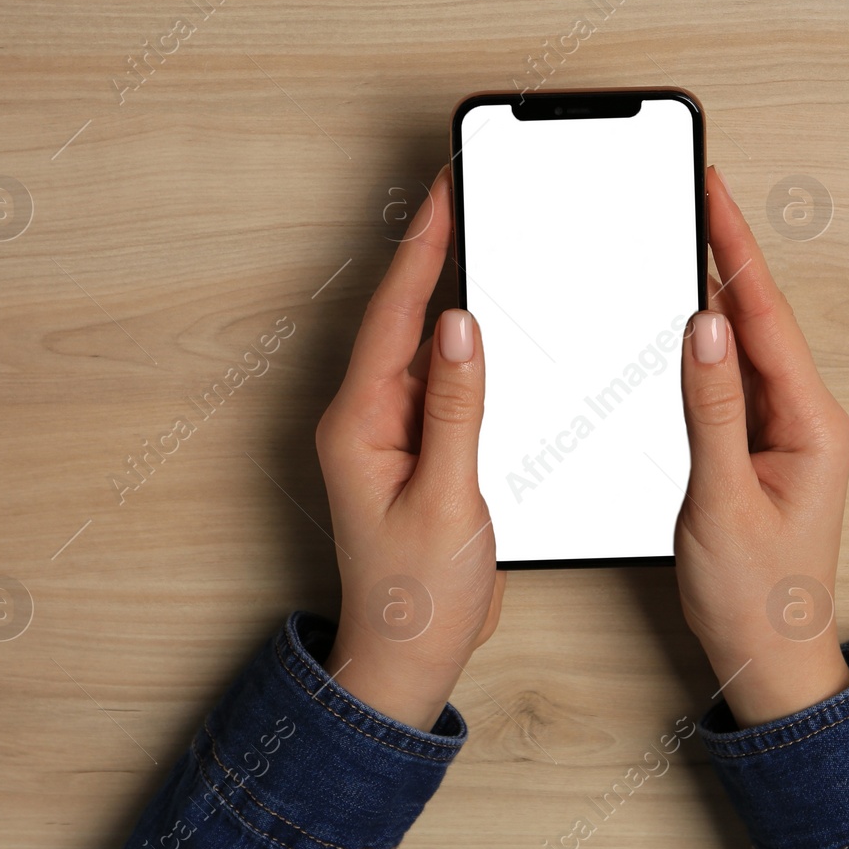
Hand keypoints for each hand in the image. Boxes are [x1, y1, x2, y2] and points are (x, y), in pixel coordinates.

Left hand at [315, 165, 505, 730]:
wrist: (408, 658)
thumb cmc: (416, 596)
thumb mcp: (447, 497)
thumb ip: (455, 407)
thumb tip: (458, 325)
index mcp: (359, 423)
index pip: (395, 315)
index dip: (423, 247)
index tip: (447, 191)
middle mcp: (366, 419)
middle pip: (400, 317)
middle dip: (432, 250)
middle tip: (464, 190)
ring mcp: (390, 433)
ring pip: (418, 345)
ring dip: (447, 290)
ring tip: (478, 231)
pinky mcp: (418, 450)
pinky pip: (440, 380)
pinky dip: (466, 345)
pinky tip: (489, 322)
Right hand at [674, 166, 848, 726]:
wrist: (769, 662)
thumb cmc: (756, 598)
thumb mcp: (722, 500)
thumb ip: (710, 410)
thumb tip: (704, 328)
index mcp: (812, 424)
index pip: (767, 316)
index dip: (735, 247)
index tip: (712, 191)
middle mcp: (805, 419)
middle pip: (759, 319)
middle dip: (724, 254)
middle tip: (690, 194)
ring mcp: (782, 433)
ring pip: (743, 348)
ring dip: (711, 296)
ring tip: (678, 237)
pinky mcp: (758, 448)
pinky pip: (730, 383)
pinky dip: (701, 349)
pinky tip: (677, 324)